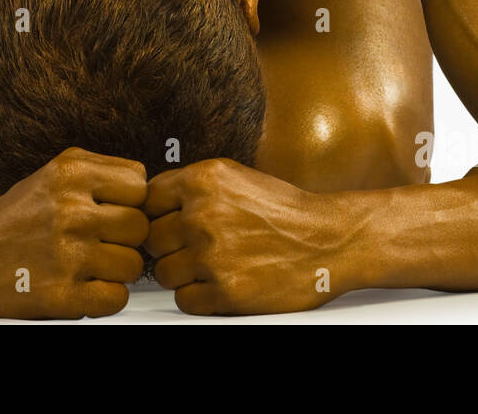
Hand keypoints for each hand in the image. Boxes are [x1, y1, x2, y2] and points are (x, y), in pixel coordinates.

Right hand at [0, 147, 148, 317]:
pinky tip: (87, 285)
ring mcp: (68, 255)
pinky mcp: (62, 295)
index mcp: (71, 175)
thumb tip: (147, 184)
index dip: (133, 201)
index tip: (115, 210)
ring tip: (92, 264)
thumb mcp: (55, 171)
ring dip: (118, 269)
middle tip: (102, 241)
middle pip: (141, 227)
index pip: (140, 185)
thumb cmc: (17, 214)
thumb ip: (102, 169)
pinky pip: (117, 298)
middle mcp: (71, 212)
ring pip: (133, 265)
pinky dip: (107, 296)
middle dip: (126, 237)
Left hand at [144, 158, 352, 314]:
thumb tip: (152, 201)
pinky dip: (198, 297)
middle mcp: (203, 214)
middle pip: (152, 239)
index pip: (147, 199)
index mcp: (203, 180)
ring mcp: (212, 254)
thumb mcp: (236, 177)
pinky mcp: (225, 291)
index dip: (158, 214)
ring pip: (164, 272)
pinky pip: (184, 300)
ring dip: (183, 274)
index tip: (170, 222)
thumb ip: (194, 186)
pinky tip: (220, 283)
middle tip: (195, 248)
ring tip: (211, 266)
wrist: (330, 240)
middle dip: (170, 245)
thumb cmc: (285, 210)